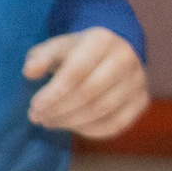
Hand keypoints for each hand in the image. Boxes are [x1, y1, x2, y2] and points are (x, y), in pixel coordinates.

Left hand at [26, 28, 147, 140]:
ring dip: (70, 122)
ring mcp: (137, 80)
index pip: (76, 72)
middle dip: (58, 110)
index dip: (53, 93)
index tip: (34, 106)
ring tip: (48, 122)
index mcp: (102, 40)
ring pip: (101, 110)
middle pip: (89, 93)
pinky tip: (71, 126)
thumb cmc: (76, 52)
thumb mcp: (55, 48)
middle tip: (37, 117)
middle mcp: (125, 58)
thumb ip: (40, 58)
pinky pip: (116, 124)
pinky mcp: (141, 100)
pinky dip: (90, 130)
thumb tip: (30, 72)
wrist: (110, 53)